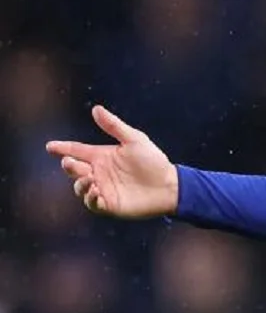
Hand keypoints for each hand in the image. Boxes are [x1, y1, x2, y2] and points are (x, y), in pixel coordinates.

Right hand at [45, 105, 178, 218]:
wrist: (169, 185)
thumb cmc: (153, 161)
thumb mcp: (134, 140)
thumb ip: (114, 126)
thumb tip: (96, 109)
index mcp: (102, 156)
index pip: (77, 150)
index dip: (63, 148)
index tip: (50, 146)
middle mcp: (99, 172)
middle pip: (74, 169)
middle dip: (69, 166)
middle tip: (71, 162)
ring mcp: (103, 189)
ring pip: (79, 187)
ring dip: (80, 183)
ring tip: (90, 179)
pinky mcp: (109, 204)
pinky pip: (92, 204)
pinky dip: (90, 198)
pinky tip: (96, 191)